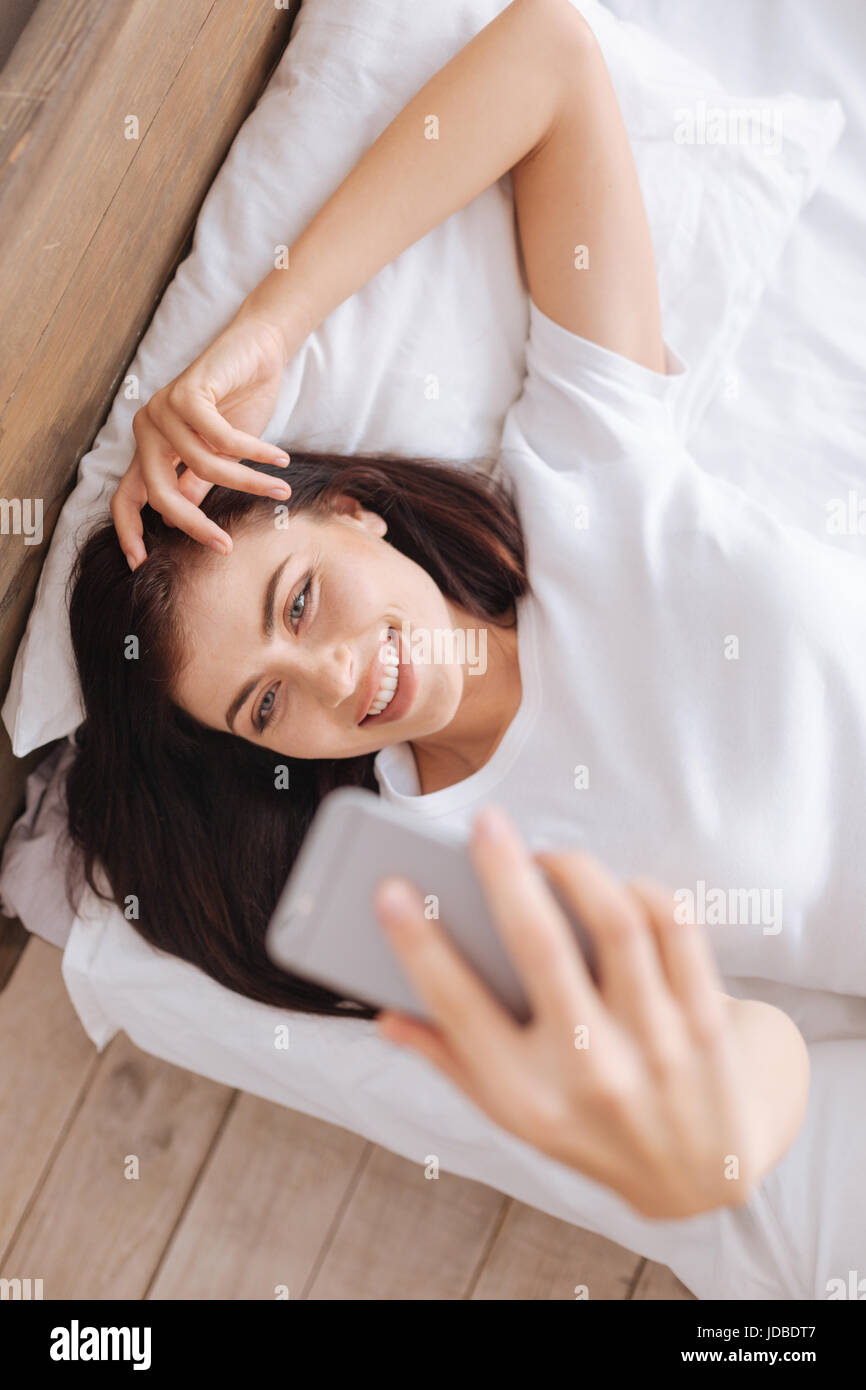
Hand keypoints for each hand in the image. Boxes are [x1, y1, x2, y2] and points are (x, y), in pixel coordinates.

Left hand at [111, 310, 294, 567]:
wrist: (257, 352)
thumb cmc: (240, 404)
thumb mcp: (218, 455)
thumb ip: (196, 483)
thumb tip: (177, 519)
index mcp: (150, 447)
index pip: (126, 497)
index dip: (129, 532)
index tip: (140, 564)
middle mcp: (148, 428)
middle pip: (159, 493)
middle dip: (193, 525)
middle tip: (225, 547)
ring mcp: (163, 408)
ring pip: (203, 466)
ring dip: (247, 483)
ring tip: (279, 490)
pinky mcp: (187, 392)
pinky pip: (222, 440)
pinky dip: (255, 453)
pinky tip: (278, 458)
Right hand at [372, 806, 781, 1219]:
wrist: (706, 1179)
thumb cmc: (591, 1130)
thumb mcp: (515, 1114)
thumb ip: (452, 1061)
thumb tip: (385, 1016)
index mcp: (527, 1096)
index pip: (458, 1010)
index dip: (418, 946)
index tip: (390, 891)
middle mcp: (590, 1072)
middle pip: (542, 949)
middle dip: (505, 874)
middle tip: (485, 824)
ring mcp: (657, 1047)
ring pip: (618, 923)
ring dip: (579, 872)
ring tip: (550, 858)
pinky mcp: (708, 1022)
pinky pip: (676, 930)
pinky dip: (642, 892)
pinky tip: (617, 887)